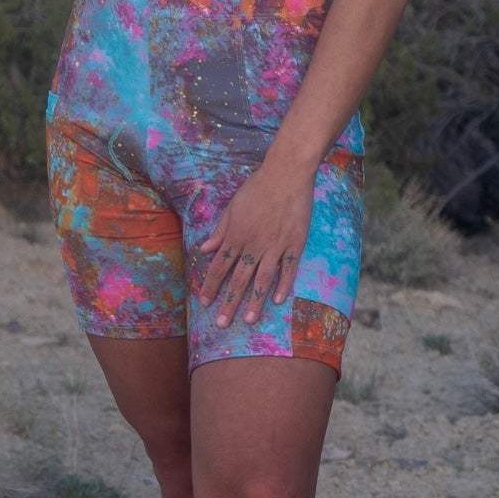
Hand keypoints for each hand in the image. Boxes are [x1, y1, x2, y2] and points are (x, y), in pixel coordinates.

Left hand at [195, 161, 316, 328]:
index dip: (210, 286)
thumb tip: (205, 248)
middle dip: (229, 303)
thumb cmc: (257, 187)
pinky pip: (288, 268)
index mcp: (236, 235)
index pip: (219, 267)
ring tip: (250, 320)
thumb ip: (220, 230)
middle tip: (222, 324)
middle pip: (238, 279)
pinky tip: (277, 300)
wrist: (286, 173)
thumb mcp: (232, 207)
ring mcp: (275, 245)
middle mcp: (253, 244)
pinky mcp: (294, 243)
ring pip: (262, 279)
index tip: (204, 303)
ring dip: (254, 301)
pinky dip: (283, 285)